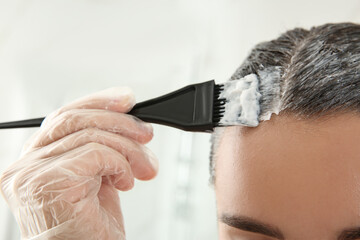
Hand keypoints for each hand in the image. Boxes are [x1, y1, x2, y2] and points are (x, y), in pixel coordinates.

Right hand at [0, 87, 157, 239]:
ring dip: (128, 150)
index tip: (127, 99)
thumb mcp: (98, 178)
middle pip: (76, 119)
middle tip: (146, 134)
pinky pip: (97, 153)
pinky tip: (125, 182)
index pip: (65, 116)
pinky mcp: (48, 182)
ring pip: (92, 135)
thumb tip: (128, 122)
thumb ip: (102, 149)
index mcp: (37, 159)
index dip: (98, 101)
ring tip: (143, 168)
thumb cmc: (88, 229)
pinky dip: (120, 164)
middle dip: (120, 122)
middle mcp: (26, 163)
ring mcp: (31, 173)